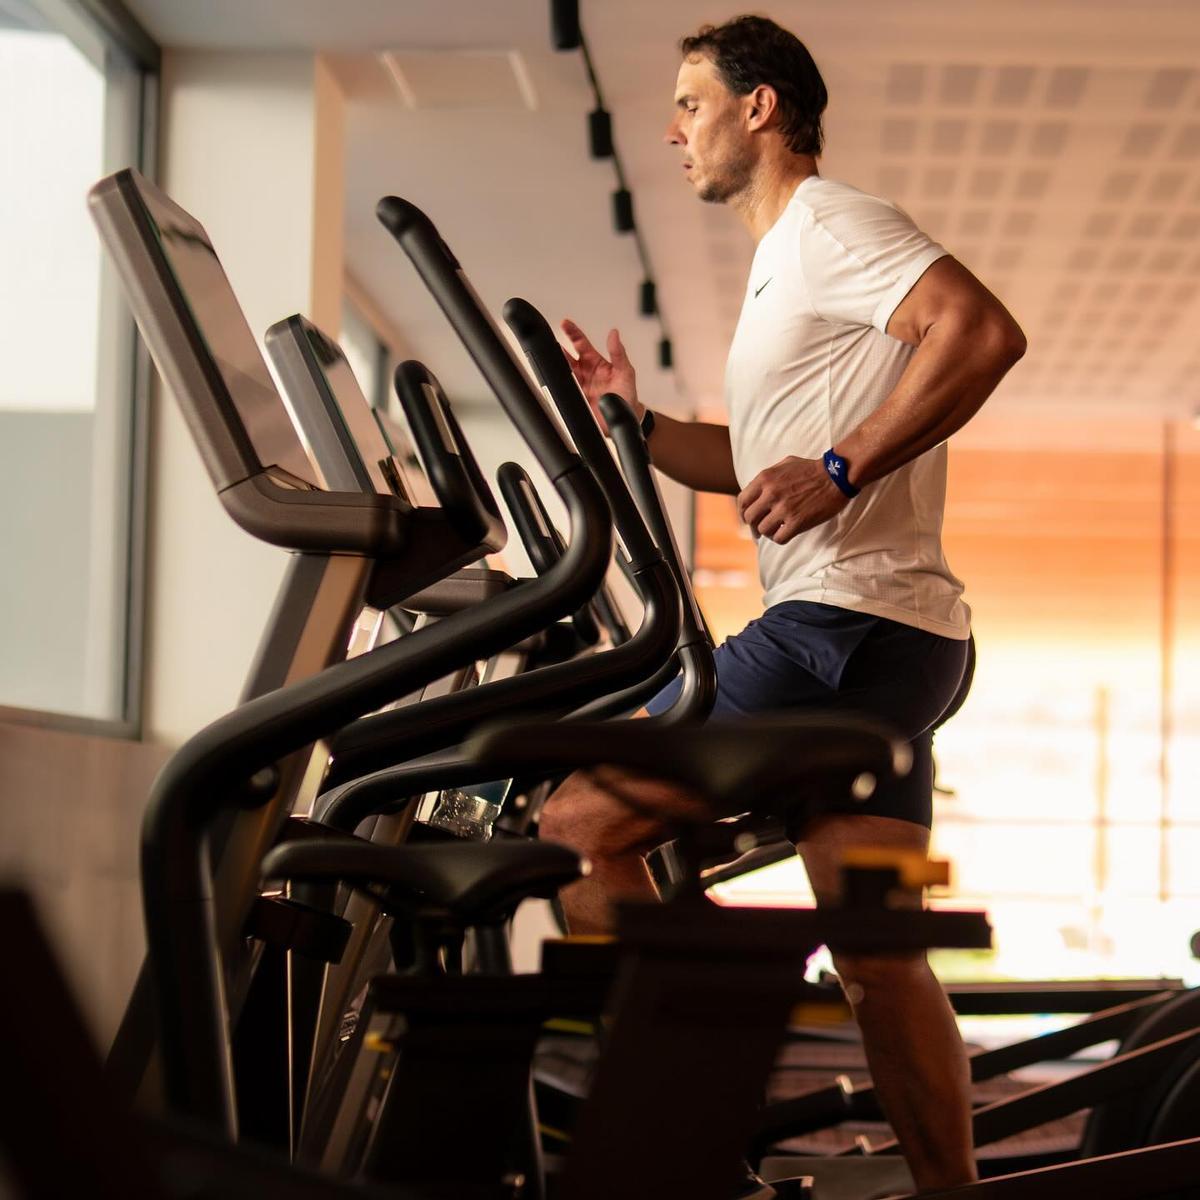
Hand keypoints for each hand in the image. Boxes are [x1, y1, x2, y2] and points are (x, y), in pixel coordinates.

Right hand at [561, 318, 641, 433]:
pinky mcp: (575, 398)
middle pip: (566, 355)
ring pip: (562, 371)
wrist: (625, 417)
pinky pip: (563, 389)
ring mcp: (578, 385)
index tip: (565, 323)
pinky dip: (557, 384)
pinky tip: (553, 379)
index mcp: (595, 361)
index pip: (581, 343)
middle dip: (557, 347)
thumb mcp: (625, 371)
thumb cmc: (627, 393)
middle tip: (550, 340)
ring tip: (549, 357)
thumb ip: (618, 353)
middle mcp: (584, 371)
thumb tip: (614, 334)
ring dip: (555, 364)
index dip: (573, 332)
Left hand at [737, 456, 848, 543]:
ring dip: (768, 532)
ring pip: (762, 530)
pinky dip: (780, 538)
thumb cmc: (812, 469)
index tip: (748, 518)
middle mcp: (771, 493)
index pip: (742, 501)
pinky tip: (786, 533)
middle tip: (760, 529)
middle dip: (754, 525)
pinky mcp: (797, 521)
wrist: (837, 475)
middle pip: (749, 518)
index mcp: (765, 478)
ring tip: (776, 529)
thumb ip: (768, 477)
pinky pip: (779, 538)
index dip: (743, 512)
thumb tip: (754, 491)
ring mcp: (784, 508)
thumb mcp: (785, 464)